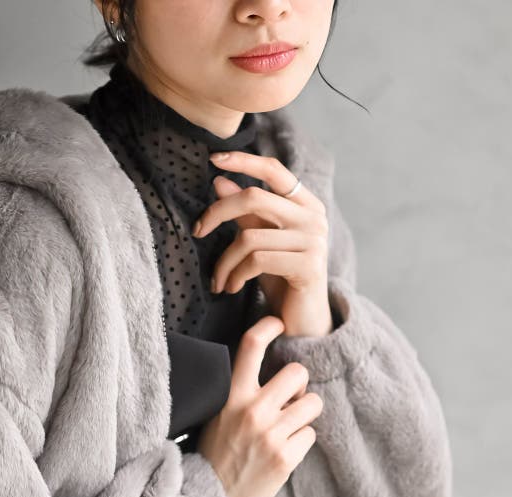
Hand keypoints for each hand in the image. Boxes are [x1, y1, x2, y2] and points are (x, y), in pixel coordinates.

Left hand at [192, 150, 333, 337]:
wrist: (303, 322)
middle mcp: (313, 217)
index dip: (243, 161)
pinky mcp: (308, 265)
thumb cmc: (281, 279)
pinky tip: (230, 288)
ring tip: (219, 281)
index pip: (274, 170)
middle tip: (197, 232)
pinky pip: (256, 260)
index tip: (213, 159)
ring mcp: (314, 240)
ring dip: (224, 262)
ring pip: (249, 236)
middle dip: (217, 214)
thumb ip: (246, 213)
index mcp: (305, 204)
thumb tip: (220, 180)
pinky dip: (235, 275)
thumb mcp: (260, 242)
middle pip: (253, 198)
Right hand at [196, 315, 322, 496]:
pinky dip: (300, 442)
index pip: (250, 346)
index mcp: (231, 396)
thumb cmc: (215, 454)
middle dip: (299, 385)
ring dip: (304, 415)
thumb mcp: (217, 415)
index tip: (277, 323)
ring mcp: (271, 434)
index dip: (268, 326)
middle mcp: (252, 410)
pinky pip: (310, 434)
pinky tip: (282, 452)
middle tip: (289, 399)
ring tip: (287, 428)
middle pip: (298, 372)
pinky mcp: (286, 457)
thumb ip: (241, 393)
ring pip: (313, 404)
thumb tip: (272, 374)